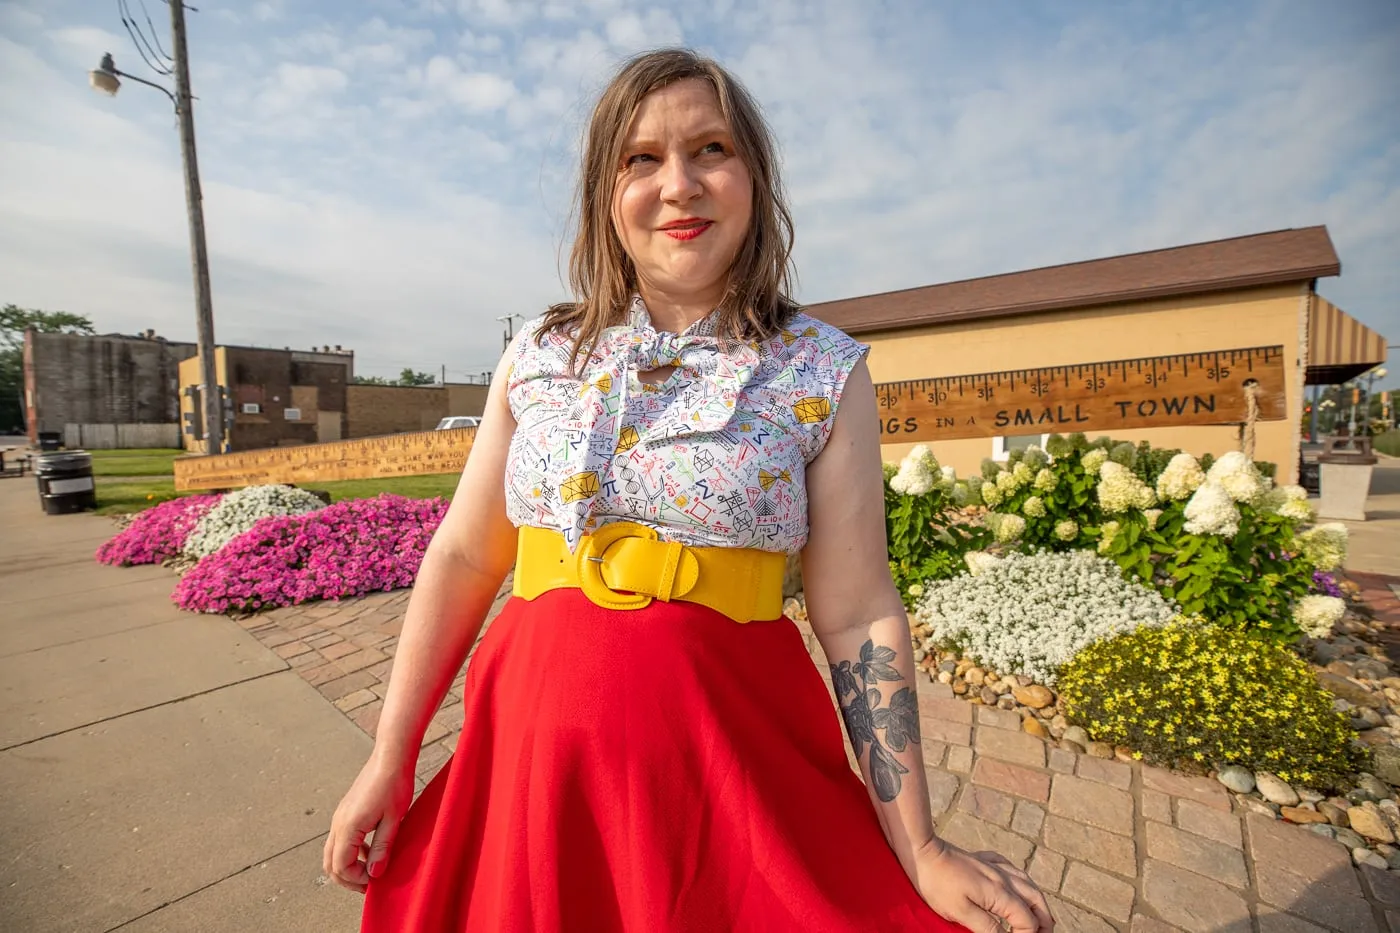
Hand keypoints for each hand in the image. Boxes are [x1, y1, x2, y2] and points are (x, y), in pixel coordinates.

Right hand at [322, 754, 414, 892]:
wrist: (390, 757)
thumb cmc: (394, 784)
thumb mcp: (394, 820)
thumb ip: (382, 848)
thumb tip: (375, 874)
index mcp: (348, 827)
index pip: (341, 866)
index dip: (356, 879)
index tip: (375, 881)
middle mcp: (338, 822)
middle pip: (330, 863)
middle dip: (347, 879)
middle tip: (368, 886)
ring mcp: (340, 816)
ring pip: (332, 852)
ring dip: (347, 866)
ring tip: (369, 872)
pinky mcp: (346, 811)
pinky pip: (340, 839)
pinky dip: (349, 852)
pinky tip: (370, 851)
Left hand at [913, 838, 1053, 932]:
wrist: (923, 852)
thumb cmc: (938, 883)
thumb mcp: (961, 912)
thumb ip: (987, 928)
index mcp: (1001, 893)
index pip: (1027, 920)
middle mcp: (1004, 878)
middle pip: (1036, 901)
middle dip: (1044, 920)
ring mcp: (995, 866)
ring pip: (1028, 883)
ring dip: (1037, 901)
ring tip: (1039, 916)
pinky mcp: (984, 860)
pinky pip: (1011, 868)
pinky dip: (1020, 880)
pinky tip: (1016, 884)